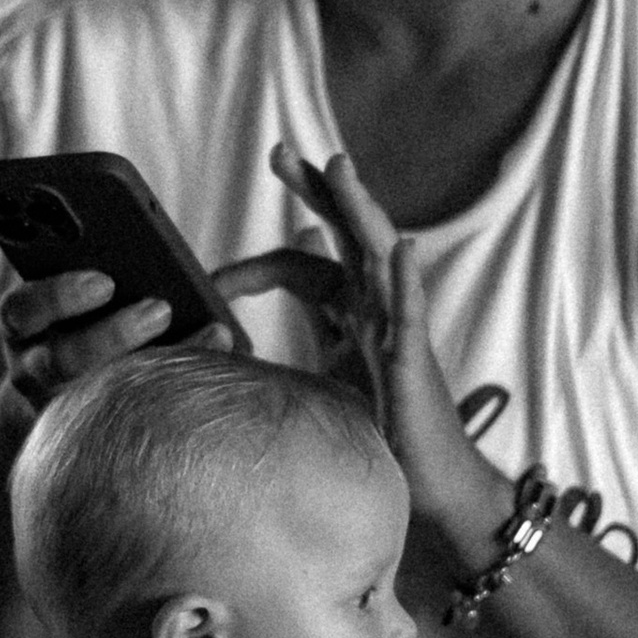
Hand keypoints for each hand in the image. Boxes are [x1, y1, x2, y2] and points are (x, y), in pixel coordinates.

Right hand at [0, 266, 242, 414]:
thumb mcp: (87, 285)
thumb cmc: (93, 312)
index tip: (105, 282)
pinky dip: (181, 387)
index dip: (59, 296)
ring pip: (96, 396)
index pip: (21, 309)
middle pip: (62, 359)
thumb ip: (113, 262)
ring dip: (152, 365)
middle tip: (160, 308)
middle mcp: (31, 368)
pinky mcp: (96, 429)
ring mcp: (59, 407)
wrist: (80, 381)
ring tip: (209, 333)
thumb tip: (172, 247)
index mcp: (23, 321)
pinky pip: (135, 416)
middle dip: (114, 335)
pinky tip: (219, 356)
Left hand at [259, 145, 494, 539]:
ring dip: (360, 210)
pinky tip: (402, 249)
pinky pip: (411, 314)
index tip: (211, 277)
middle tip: (279, 153)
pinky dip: (406, 279)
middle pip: (344, 236)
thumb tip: (292, 288)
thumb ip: (320, 322)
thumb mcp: (334, 368)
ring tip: (339, 168)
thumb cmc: (385, 427)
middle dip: (315, 193)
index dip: (255, 265)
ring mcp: (397, 330)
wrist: (426, 484)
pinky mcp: (413, 361)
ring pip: (378, 256)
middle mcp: (375, 309)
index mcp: (351, 311)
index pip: (300, 267)